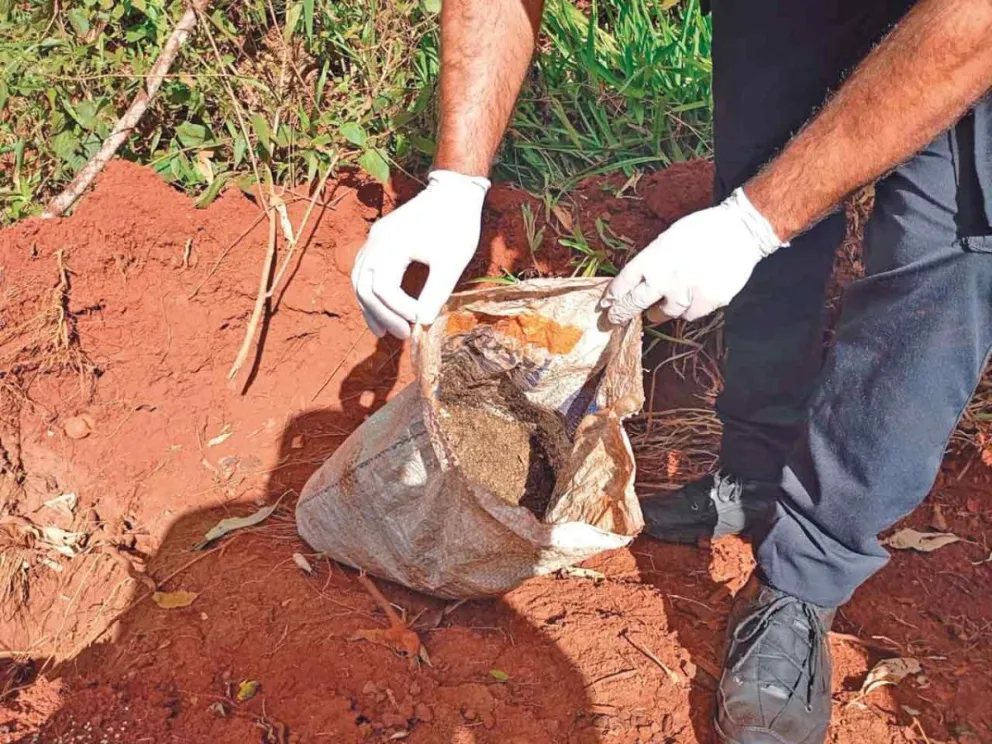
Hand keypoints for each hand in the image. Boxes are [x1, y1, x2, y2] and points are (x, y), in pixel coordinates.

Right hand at [352, 170, 489, 338]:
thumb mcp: (451, 262)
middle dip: (381, 315)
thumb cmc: (456, 225)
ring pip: (360, 279)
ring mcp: (374, 238)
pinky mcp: (380, 238)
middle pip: (365, 287)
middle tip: (401, 335)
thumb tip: (423, 323)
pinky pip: (365, 269)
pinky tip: (381, 307)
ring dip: (370, 307)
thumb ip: (436, 293)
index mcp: (391, 245)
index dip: (399, 311)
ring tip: (382, 331)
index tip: (418, 323)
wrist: (454, 191)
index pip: (384, 289)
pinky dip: (370, 291)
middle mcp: (376, 241)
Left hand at [602, 188, 784, 322]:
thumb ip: (653, 261)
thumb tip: (640, 282)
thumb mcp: (668, 239)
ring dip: (659, 312)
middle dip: (622, 313)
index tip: (606, 304)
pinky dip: (688, 310)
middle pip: (634, 304)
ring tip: (660, 308)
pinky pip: (689, 315)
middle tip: (615, 320)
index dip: (613, 296)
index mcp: (652, 258)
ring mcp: (685, 293)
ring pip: (663, 314)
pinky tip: (692, 298)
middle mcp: (664, 278)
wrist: (740, 230)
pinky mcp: (705, 302)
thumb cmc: (702, 230)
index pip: (624, 282)